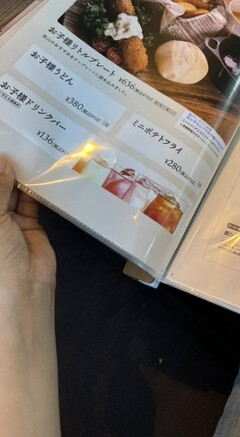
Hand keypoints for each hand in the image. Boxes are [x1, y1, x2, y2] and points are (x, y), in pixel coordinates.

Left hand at [0, 156, 55, 295]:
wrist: (23, 290)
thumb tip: (2, 161)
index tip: (1, 149)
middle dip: (1, 172)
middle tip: (15, 146)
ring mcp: (6, 222)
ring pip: (10, 193)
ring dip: (17, 178)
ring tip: (27, 154)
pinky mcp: (29, 226)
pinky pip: (30, 203)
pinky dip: (34, 190)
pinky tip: (39, 174)